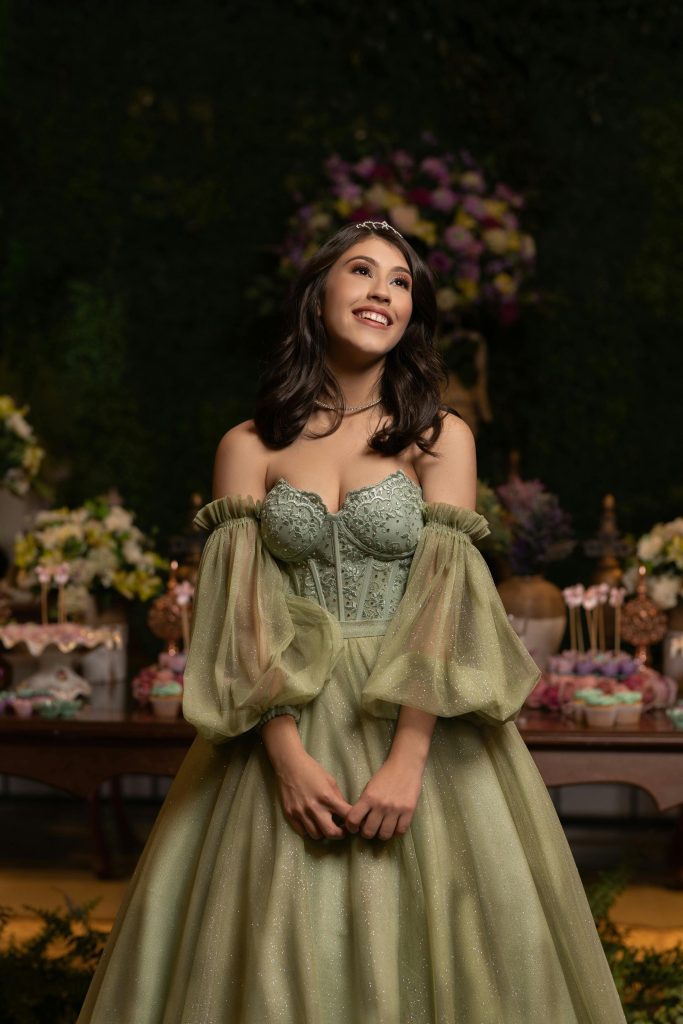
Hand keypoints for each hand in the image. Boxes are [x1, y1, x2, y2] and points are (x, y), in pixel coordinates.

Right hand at [261, 716, 351, 840]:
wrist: (289, 765)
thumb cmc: (312, 770)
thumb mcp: (330, 781)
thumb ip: (338, 798)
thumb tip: (345, 812)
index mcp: (327, 797)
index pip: (347, 816)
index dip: (354, 822)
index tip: (354, 823)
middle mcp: (314, 808)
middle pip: (331, 833)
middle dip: (340, 834)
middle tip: (342, 831)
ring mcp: (301, 813)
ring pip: (316, 835)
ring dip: (323, 833)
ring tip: (325, 825)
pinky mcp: (290, 815)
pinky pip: (302, 832)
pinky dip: (309, 830)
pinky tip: (312, 822)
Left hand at [345, 755, 423, 840]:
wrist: (405, 765)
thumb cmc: (385, 775)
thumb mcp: (369, 787)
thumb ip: (364, 803)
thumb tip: (359, 822)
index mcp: (368, 797)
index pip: (353, 820)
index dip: (351, 827)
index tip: (354, 828)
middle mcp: (381, 805)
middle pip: (369, 832)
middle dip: (367, 833)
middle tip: (369, 828)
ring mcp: (395, 809)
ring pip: (384, 835)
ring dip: (382, 834)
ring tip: (382, 828)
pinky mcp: (409, 811)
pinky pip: (400, 831)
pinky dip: (396, 832)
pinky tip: (394, 826)